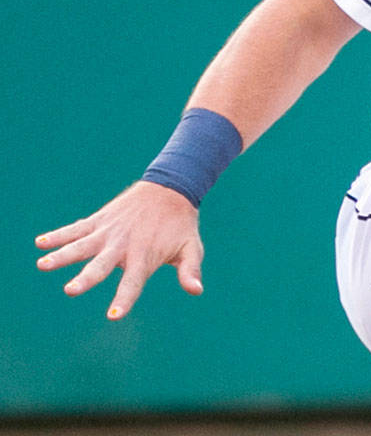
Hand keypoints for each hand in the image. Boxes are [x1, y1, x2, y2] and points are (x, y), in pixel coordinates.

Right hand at [35, 181, 203, 318]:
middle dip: (86, 278)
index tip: (113, 315)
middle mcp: (123, 245)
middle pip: (102, 265)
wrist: (171, 188)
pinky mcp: (100, 220)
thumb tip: (196, 291)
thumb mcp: (191, 247)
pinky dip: (59, 235)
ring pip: (82, 245)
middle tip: (70, 290)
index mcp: (144, 256)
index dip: (124, 299)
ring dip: (63, 254)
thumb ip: (190, 270)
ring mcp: (109, 231)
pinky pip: (77, 228)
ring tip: (42, 263)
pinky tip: (40, 243)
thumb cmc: (181, 224)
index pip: (133, 282)